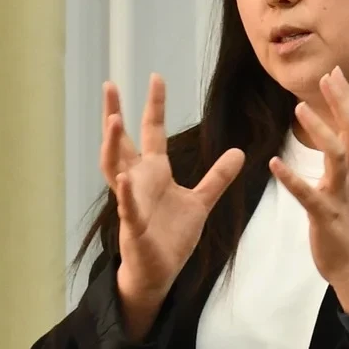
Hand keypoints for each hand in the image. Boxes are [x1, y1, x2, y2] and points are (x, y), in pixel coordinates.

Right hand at [104, 75, 242, 337]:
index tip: (156, 77)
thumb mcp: (202, 202)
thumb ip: (217, 177)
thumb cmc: (172, 236)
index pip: (153, 132)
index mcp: (155, 173)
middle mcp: (138, 181)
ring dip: (112, 145)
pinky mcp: (133, 226)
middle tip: (110, 85)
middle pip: (122, 142)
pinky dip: (127, 193)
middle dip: (115, 114)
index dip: (155, 106)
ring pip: (115, 168)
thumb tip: (238, 152)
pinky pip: (127, 206)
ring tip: (113, 120)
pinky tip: (127, 179)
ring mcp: (132, 201)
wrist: (159, 270)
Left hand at [270, 67, 348, 342]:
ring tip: (300, 109)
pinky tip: (274, 164)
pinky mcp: (325, 216)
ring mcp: (339, 196)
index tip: (335, 73)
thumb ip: (340, 167)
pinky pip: (308, 195)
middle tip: (328, 76)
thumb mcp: (348, 191)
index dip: (346, 100)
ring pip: (335, 157)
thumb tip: (333, 144)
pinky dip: (292, 179)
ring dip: (319, 131)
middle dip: (341, 103)